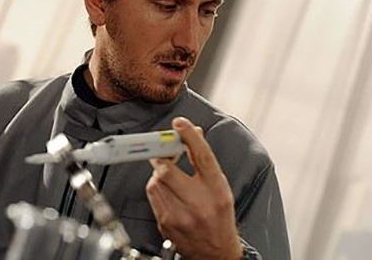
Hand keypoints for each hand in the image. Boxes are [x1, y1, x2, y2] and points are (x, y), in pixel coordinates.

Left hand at [145, 117, 241, 259]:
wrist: (216, 253)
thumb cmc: (219, 217)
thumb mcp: (220, 186)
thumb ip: (204, 160)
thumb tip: (192, 133)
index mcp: (217, 189)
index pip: (202, 156)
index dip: (189, 136)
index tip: (180, 123)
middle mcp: (199, 203)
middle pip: (167, 169)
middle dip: (162, 156)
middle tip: (163, 151)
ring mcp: (180, 215)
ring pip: (155, 181)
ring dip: (159, 173)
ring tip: (171, 178)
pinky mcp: (166, 223)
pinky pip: (152, 195)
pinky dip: (156, 188)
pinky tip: (168, 193)